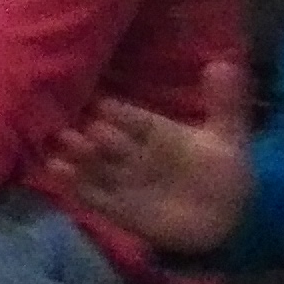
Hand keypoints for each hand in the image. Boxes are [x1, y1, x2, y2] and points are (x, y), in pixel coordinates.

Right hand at [49, 59, 255, 256]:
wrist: (227, 220)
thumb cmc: (223, 172)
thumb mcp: (228, 136)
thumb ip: (224, 103)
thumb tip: (224, 63)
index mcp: (154, 130)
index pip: (132, 118)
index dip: (119, 113)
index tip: (101, 105)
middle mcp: (132, 150)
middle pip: (107, 139)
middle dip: (91, 135)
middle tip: (74, 129)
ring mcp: (122, 178)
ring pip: (93, 163)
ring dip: (77, 155)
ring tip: (62, 146)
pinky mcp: (116, 206)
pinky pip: (91, 194)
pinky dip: (73, 184)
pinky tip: (55, 170)